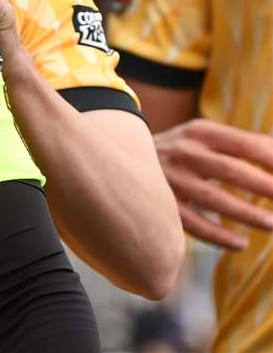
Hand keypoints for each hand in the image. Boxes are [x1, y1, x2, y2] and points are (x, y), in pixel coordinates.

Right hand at [154, 119, 272, 249]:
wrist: (118, 154)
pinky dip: (219, 237)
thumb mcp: (203, 136)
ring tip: (272, 224)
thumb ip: (242, 143)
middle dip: (266, 186)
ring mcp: (171, 178)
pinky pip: (194, 224)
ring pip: (213, 199)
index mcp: (200, 132)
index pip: (245, 144)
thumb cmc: (179, 149)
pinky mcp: (162, 203)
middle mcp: (185, 152)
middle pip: (232, 170)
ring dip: (246, 214)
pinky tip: (241, 244)